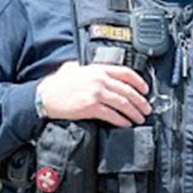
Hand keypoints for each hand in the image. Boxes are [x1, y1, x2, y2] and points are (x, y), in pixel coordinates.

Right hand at [35, 61, 150, 126]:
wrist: (46, 96)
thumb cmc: (59, 84)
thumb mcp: (74, 68)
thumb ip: (87, 68)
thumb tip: (92, 69)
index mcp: (98, 69)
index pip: (126, 73)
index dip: (139, 82)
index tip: (145, 90)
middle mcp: (100, 80)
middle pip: (128, 91)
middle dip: (140, 102)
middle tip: (146, 109)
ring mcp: (96, 94)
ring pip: (123, 104)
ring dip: (134, 113)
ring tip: (139, 119)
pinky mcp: (91, 107)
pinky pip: (112, 115)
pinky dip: (122, 121)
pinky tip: (126, 124)